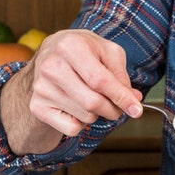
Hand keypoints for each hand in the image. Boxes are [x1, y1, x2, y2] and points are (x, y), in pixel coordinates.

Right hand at [2, 29, 141, 151]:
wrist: (50, 53)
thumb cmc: (82, 50)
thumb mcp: (106, 51)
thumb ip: (121, 74)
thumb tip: (133, 100)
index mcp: (70, 46)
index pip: (100, 81)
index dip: (122, 97)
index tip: (136, 109)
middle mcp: (51, 66)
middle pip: (92, 103)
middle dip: (113, 109)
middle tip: (117, 106)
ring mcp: (41, 88)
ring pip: (85, 117)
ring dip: (97, 114)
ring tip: (91, 97)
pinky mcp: (37, 106)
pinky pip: (71, 128)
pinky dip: (81, 123)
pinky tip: (76, 106)